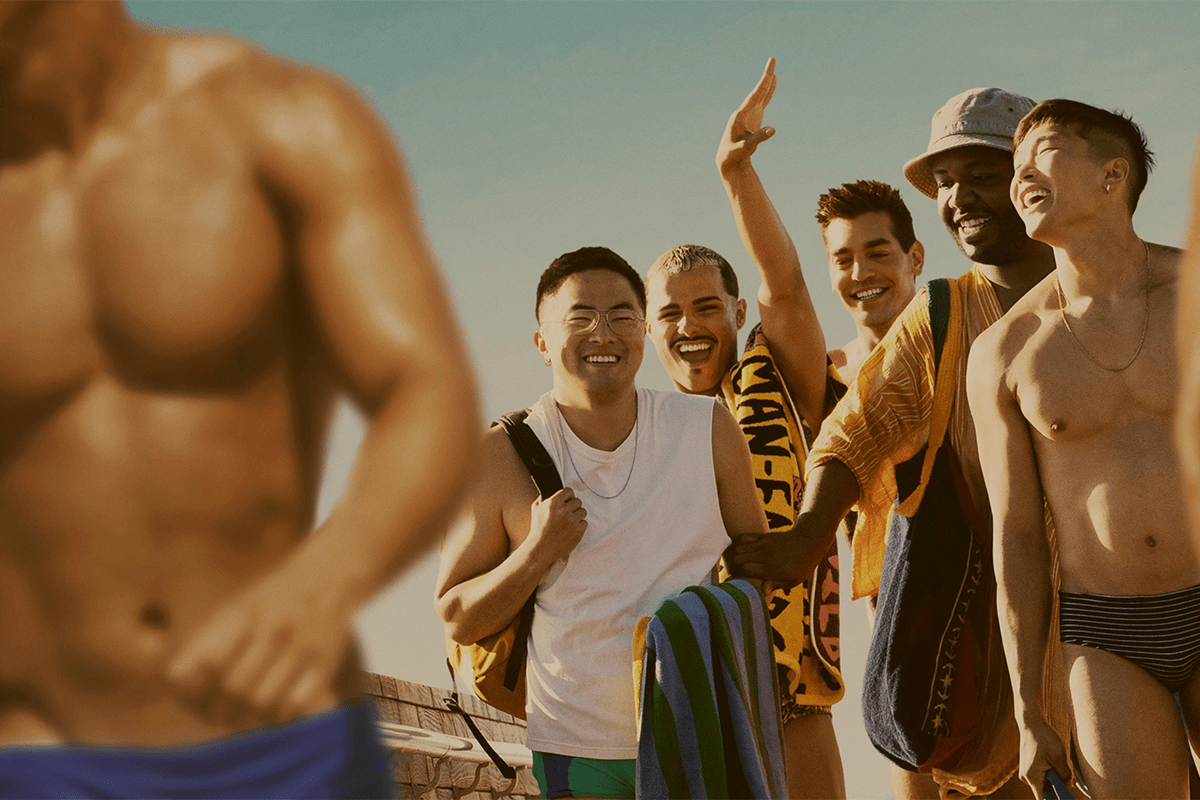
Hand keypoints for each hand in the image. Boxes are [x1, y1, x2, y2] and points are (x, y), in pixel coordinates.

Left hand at [166, 560, 349, 728]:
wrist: (327, 578)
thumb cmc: (269, 600)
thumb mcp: (233, 609)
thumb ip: (203, 641)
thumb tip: (175, 680)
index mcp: (246, 614)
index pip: (210, 664)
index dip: (195, 688)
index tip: (192, 696)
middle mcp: (276, 630)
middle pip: (236, 688)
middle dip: (218, 710)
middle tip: (216, 715)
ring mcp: (303, 649)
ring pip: (264, 702)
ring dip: (245, 718)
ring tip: (239, 717)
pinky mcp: (325, 665)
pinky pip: (296, 706)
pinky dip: (277, 717)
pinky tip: (269, 711)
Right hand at [525, 487, 586, 566]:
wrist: (540, 549)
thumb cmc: (538, 529)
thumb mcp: (536, 509)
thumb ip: (543, 498)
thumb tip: (549, 491)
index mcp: (554, 503)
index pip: (569, 491)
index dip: (568, 496)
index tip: (566, 501)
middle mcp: (564, 511)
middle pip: (578, 501)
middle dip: (573, 506)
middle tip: (567, 513)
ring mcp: (572, 521)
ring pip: (583, 511)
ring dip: (577, 515)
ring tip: (569, 522)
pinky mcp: (578, 531)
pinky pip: (584, 523)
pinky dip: (579, 526)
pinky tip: (570, 530)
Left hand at [716, 57, 777, 175]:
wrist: (729, 159)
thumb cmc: (735, 154)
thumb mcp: (746, 148)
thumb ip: (758, 138)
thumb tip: (773, 129)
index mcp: (740, 115)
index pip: (754, 96)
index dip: (763, 84)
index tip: (770, 73)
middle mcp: (744, 111)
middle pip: (758, 92)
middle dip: (765, 77)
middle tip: (772, 60)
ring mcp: (749, 113)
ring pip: (760, 95)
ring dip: (767, 83)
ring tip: (773, 71)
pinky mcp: (753, 117)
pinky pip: (762, 102)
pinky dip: (768, 93)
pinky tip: (772, 84)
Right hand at [724, 528, 811, 589]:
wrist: (809, 542)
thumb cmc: (802, 565)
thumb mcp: (793, 580)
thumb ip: (776, 585)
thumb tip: (762, 592)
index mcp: (772, 569)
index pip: (746, 570)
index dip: (739, 575)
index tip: (739, 580)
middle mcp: (765, 555)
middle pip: (738, 558)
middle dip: (734, 566)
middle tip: (737, 571)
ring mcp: (763, 544)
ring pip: (739, 548)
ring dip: (735, 555)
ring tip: (738, 561)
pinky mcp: (763, 536)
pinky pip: (744, 537)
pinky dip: (738, 543)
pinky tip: (742, 550)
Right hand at [1018, 718, 1071, 797]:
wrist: (1031, 723)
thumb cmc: (1044, 738)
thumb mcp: (1059, 757)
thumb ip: (1065, 775)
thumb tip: (1068, 786)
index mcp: (1032, 777)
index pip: (1043, 799)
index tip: (1065, 797)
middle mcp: (1026, 777)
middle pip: (1045, 791)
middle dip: (1057, 787)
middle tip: (1067, 777)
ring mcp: (1025, 772)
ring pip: (1043, 783)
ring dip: (1053, 779)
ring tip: (1056, 763)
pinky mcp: (1027, 767)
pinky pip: (1040, 776)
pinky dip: (1049, 773)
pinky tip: (1052, 761)